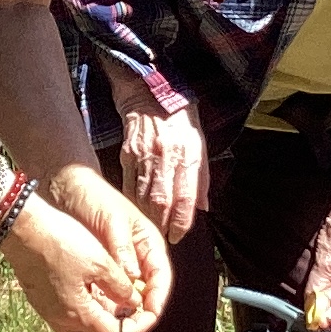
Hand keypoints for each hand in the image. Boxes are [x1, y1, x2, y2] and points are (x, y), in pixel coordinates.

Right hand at [2, 193, 159, 331]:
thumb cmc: (58, 241)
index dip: (138, 329)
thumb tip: (133, 302)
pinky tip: (99, 298)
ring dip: (104, 330)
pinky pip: (70, 322)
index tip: (150, 316)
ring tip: (121, 309)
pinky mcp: (44, 303)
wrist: (21, 228)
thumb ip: (120, 286)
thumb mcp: (100, 261)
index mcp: (79, 314)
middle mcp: (62, 321)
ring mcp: (50, 313)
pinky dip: (89, 318)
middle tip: (135, 325)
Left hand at [41, 164, 170, 331]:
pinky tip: (98, 317)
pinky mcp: (103, 269)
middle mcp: (138, 258)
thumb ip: (123, 249)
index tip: (149, 317)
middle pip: (147, 293)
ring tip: (115, 329)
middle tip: (131, 330)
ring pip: (128, 297)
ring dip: (123, 314)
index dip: (157, 300)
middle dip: (141, 314)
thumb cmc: (94, 197)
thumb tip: (133, 278)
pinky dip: (106, 306)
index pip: (161, 279)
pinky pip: (109, 294)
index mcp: (149, 244)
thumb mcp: (112, 221)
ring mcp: (121, 264)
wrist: (66, 188)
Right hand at [115, 99, 206, 240]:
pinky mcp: (127, 154)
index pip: (186, 197)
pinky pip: (128, 184)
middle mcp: (166, 156)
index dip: (182, 221)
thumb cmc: (179, 119)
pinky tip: (133, 211)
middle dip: (162, 225)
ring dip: (146, 217)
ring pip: (143, 196)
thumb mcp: (199, 143)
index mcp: (187, 154)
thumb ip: (201, 177)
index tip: (178, 235)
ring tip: (148, 230)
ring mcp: (144, 156)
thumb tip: (203, 207)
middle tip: (162, 239)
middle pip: (162, 201)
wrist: (150, 92)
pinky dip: (131, 201)